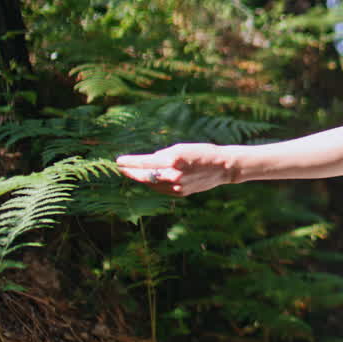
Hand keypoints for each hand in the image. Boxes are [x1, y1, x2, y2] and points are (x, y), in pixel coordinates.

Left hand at [116, 143, 233, 196]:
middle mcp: (173, 175)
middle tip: (122, 168)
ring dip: (143, 178)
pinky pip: (162, 189)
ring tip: (136, 173)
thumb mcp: (181, 147)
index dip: (130, 163)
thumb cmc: (202, 152)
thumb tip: (149, 161)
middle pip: (145, 176)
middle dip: (131, 173)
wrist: (223, 167)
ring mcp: (177, 186)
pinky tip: (153, 179)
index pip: (144, 163)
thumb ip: (163, 155)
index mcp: (172, 160)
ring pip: (152, 184)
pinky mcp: (180, 193)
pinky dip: (155, 184)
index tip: (119, 161)